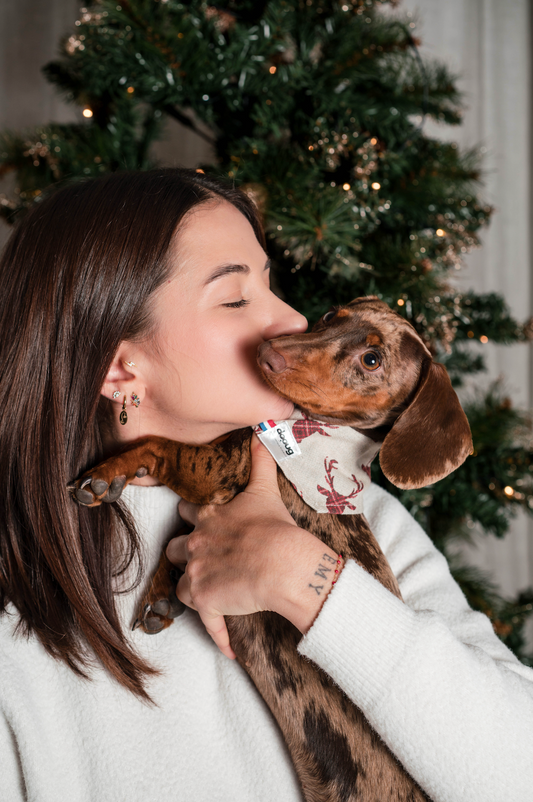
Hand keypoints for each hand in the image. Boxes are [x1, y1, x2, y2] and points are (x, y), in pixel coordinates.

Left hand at [166, 435, 339, 656]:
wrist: (281, 561)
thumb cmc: (274, 525)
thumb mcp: (264, 488)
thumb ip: (261, 459)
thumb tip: (264, 428)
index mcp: (209, 517)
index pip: (189, 511)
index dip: (193, 515)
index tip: (196, 518)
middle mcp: (196, 543)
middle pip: (176, 547)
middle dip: (184, 552)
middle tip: (200, 558)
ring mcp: (197, 573)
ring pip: (181, 583)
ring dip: (193, 588)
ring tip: (209, 595)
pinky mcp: (205, 600)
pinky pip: (207, 621)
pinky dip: (218, 632)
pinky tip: (229, 645)